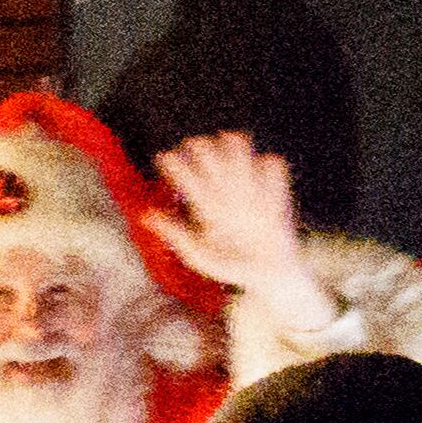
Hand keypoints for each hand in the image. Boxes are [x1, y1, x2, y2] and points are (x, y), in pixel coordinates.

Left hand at [143, 133, 330, 336]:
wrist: (272, 276)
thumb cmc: (233, 267)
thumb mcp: (201, 258)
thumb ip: (176, 236)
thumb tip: (146, 215)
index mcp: (204, 204)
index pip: (183, 171)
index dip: (174, 164)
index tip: (167, 161)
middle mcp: (224, 191)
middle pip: (208, 150)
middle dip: (204, 149)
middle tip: (203, 156)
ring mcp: (250, 189)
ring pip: (239, 146)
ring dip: (236, 149)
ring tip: (237, 157)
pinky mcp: (275, 191)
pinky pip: (271, 164)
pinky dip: (268, 169)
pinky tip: (265, 180)